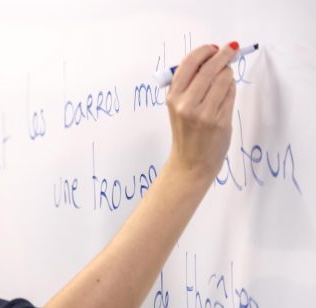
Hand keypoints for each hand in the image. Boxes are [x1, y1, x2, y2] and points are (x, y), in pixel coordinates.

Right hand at [166, 42, 237, 180]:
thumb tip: (209, 59)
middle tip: (230, 50)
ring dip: (228, 73)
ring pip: (223, 78)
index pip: (188, 63)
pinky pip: (231, 93)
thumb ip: (188, 85)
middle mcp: (186, 104)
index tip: (213, 48)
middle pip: (209, 67)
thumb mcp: (177, 107)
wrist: (191, 162)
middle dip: (223, 55)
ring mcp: (204, 112)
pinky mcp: (220, 120)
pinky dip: (231, 88)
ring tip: (225, 77)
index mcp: (173, 97)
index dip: (204, 51)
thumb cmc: (186, 133)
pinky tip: (226, 93)